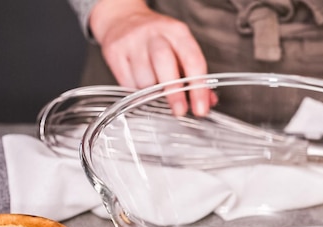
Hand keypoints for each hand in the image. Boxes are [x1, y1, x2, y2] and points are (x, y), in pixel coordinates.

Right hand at [89, 0, 212, 115]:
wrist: (123, 20)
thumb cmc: (157, 39)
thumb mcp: (180, 48)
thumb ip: (195, 75)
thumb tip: (208, 101)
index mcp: (177, 32)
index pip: (193, 60)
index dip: (198, 88)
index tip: (200, 109)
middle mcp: (155, 33)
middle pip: (165, 63)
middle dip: (174, 92)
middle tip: (179, 110)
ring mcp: (132, 41)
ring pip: (144, 78)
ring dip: (152, 93)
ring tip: (155, 90)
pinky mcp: (114, 52)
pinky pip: (127, 83)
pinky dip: (137, 92)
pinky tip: (139, 83)